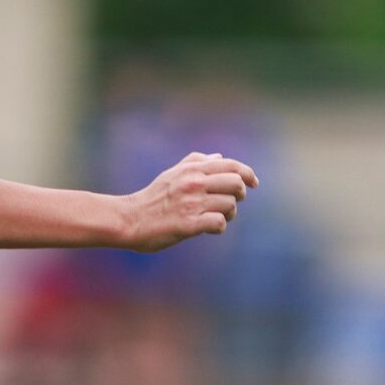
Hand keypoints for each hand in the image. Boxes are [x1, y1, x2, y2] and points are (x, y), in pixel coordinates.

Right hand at [122, 152, 256, 251]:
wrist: (130, 220)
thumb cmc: (151, 198)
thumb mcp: (172, 173)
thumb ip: (195, 162)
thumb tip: (218, 156)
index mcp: (192, 170)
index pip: (230, 165)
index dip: (248, 173)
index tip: (254, 183)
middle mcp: (194, 183)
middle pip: (236, 183)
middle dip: (240, 194)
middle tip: (231, 202)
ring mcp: (192, 204)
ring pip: (230, 205)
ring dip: (229, 214)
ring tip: (217, 217)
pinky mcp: (188, 224)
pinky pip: (219, 223)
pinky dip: (219, 227)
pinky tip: (209, 228)